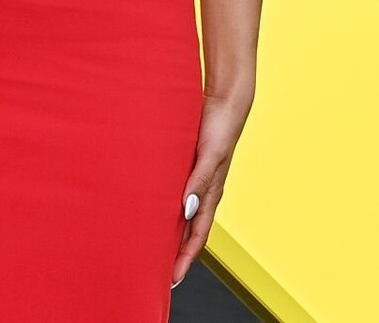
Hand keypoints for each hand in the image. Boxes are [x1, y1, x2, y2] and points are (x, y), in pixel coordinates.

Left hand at [171, 87, 253, 287]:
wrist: (225, 100)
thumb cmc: (220, 127)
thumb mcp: (210, 156)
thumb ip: (199, 182)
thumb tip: (186, 211)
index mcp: (212, 193)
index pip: (197, 235)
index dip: (185, 258)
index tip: (172, 278)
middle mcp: (205, 191)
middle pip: (189, 230)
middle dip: (177, 252)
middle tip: (159, 270)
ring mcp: (197, 179)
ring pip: (183, 214)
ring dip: (171, 231)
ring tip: (154, 246)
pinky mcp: (190, 166)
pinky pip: (177, 193)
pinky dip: (167, 207)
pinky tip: (153, 207)